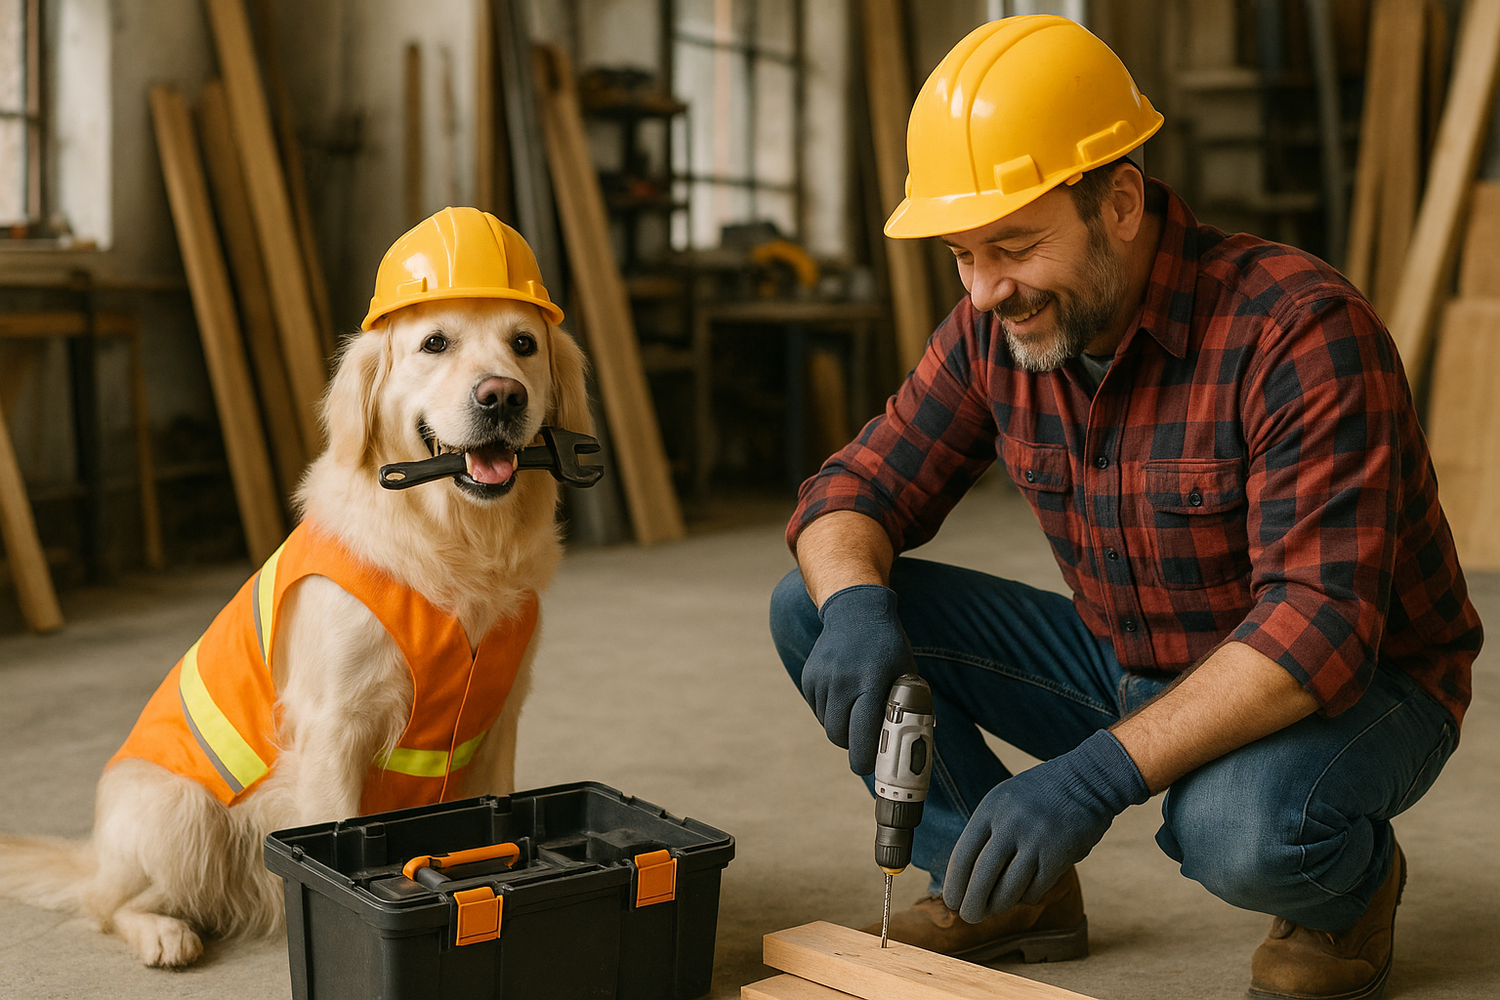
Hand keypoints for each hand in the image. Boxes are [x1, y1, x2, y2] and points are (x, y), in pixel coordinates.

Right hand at [799, 584, 914, 774]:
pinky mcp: (809, 677)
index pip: (861, 733)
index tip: (869, 767)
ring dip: (841, 729)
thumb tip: (914, 742)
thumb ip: (907, 705)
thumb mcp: (905, 672)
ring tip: (856, 715)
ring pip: (827, 725)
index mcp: (870, 682)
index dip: (864, 758)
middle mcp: (842, 681)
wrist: (856, 612)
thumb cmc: (888, 647)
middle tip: (865, 746)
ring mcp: (822, 678)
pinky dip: (830, 713)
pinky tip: (844, 699)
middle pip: (839, 735)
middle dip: (852, 747)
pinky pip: (818, 710)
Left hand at [944, 730, 1148, 922]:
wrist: (1086, 779)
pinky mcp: (1060, 854)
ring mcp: (1036, 840)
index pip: (962, 856)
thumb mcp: (1004, 800)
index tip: (951, 901)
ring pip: (1008, 889)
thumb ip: (987, 831)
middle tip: (969, 917)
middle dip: (972, 904)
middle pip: (981, 878)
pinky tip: (1022, 895)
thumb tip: (967, 875)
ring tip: (993, 910)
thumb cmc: (1039, 794)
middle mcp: (1010, 824)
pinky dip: (1026, 897)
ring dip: (998, 906)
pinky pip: (1035, 889)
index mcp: (990, 809)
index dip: (954, 884)